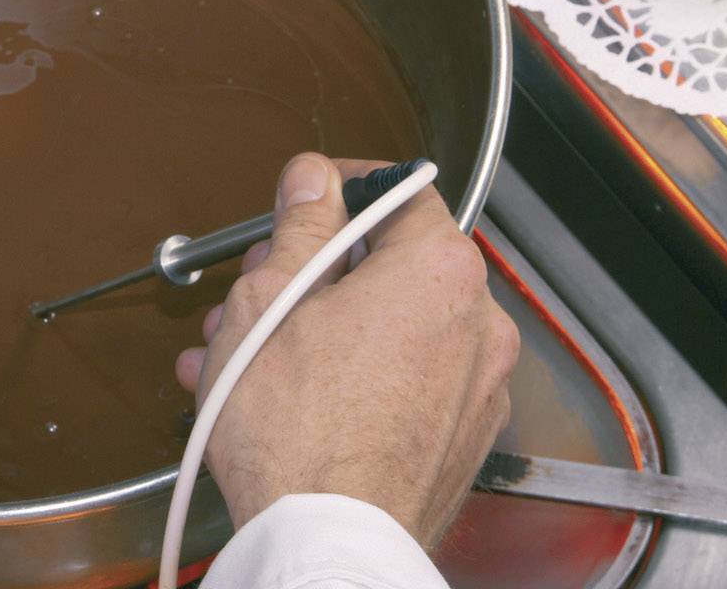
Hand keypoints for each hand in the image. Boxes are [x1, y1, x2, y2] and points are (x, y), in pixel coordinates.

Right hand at [175, 153, 518, 547]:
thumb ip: (301, 226)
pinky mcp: (463, 441)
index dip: (343, 187)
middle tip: (257, 289)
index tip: (306, 200)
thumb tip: (313, 180)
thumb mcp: (270, 300)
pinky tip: (287, 398)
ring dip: (323, 328)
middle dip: (318, 271)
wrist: (326, 546)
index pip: (401, 190)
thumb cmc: (296, 433)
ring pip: (394, 329)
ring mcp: (479, 389)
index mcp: (440, 271)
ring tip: (246, 355)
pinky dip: (355, 378)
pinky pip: (407, 383)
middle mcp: (480, 324)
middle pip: (395, 265)